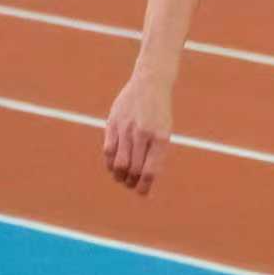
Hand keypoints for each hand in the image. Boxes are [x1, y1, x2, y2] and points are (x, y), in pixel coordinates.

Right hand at [102, 75, 172, 195]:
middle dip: (131, 182)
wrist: (150, 82)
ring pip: (119, 163)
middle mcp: (143, 134)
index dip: (144, 186)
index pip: (150, 171)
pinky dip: (110, 163)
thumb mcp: (165, 131)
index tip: (141, 192)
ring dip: (119, 176)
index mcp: (161, 137)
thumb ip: (155, 154)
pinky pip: (108, 150)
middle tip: (130, 184)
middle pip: (133, 170)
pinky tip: (113, 165)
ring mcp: (127, 128)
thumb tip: (145, 181)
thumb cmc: (159, 111)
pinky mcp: (113, 123)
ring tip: (121, 177)